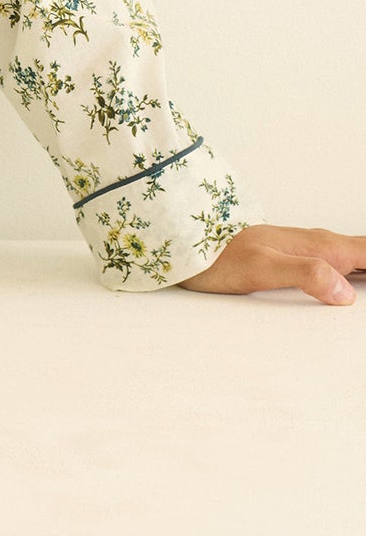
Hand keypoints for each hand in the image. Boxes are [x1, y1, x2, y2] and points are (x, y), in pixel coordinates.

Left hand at [177, 223, 363, 304]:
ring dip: (365, 269)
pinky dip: (358, 274)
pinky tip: (358, 286)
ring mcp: (310, 251)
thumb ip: (304, 273)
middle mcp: (319, 245)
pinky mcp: (299, 260)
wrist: (189, 245)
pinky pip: (342, 265)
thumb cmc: (218, 257)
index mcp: (320, 246)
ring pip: (359, 260)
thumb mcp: (261, 269)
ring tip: (365, 290)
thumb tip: (344, 290)